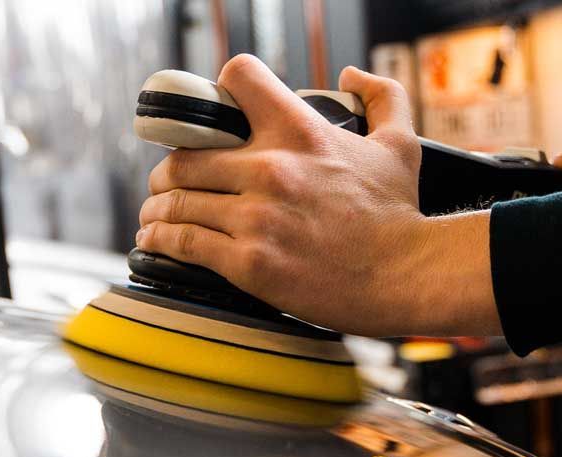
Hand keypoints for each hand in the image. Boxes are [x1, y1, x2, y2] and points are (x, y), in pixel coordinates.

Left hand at [136, 55, 498, 336]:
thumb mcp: (399, 145)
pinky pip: (182, 242)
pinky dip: (160, 240)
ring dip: (156, 207)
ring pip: (175, 200)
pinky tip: (154, 241)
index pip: (237, 78)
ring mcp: (256, 217)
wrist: (407, 276)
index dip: (217, 91)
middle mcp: (270, 168)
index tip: (205, 120)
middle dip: (168, 170)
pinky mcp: (248, 262)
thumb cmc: (399, 215)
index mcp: (299, 132)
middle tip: (165, 184)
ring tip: (154, 215)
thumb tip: (349, 75)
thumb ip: (381, 98)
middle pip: (184, 153)